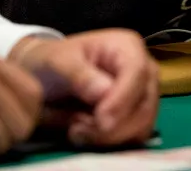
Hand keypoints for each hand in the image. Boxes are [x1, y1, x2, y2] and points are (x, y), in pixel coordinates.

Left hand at [10, 29, 158, 146]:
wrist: (45, 78)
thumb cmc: (53, 63)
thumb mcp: (57, 62)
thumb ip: (79, 75)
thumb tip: (104, 92)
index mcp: (127, 46)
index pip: (137, 73)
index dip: (122, 99)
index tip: (101, 121)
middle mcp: (143, 70)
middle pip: (145, 104)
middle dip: (114, 126)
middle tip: (76, 130)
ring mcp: (143, 95)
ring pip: (141, 126)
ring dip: (109, 137)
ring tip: (76, 130)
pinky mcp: (137, 117)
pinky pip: (133, 138)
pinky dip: (110, 144)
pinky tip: (85, 135)